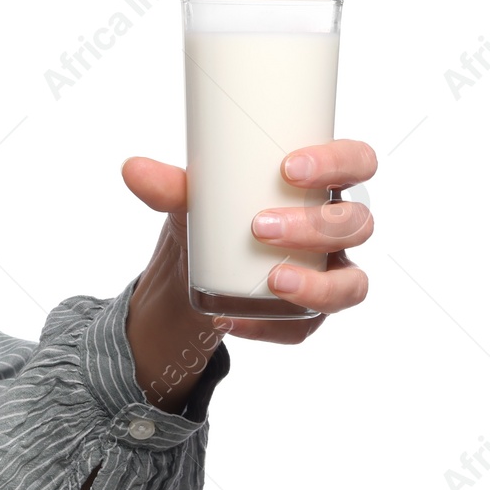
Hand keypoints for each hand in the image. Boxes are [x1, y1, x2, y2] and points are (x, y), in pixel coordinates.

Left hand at [122, 140, 375, 345]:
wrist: (193, 270)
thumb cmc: (211, 216)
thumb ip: (167, 186)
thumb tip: (132, 170)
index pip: (356, 162)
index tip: (290, 168)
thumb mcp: (189, 199)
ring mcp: (331, 271)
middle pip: (355, 224)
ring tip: (273, 279)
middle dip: (314, 226)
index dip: (340, 162)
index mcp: (319, 184)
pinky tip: (238, 322)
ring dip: (316, 284)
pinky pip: (309, 326)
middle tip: (261, 226)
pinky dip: (274, 327)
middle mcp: (334, 227)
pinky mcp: (312, 312)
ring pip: (351, 282)